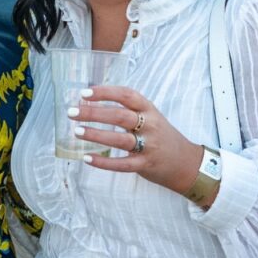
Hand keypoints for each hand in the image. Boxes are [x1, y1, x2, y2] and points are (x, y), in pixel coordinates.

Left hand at [71, 86, 202, 194]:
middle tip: (72, 112)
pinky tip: (87, 158)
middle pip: (120, 115)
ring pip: (120, 139)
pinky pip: (122, 164)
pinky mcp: (145, 165)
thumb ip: (128, 111)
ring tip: (77, 131)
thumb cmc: (161, 136)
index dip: (105, 92)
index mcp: (149, 109)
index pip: (126, 95)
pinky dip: (103, 162)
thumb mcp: (150, 117)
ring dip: (96, 134)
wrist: (186, 162)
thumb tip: (92, 104)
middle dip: (94, 113)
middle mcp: (150, 125)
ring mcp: (149, 146)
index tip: (84, 93)